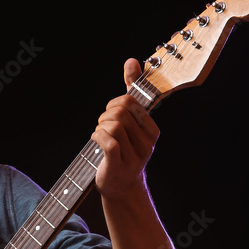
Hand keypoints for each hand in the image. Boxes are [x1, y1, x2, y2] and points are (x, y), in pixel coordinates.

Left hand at [91, 58, 159, 200]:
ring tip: (100, 134)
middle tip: (102, 125)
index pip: (131, 101)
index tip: (112, 113)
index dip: (115, 103)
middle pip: (120, 112)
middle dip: (105, 115)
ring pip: (113, 125)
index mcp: (152, 130)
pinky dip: (97, 137)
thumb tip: (132, 61)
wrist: (121, 186)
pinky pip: (107, 142)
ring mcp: (134, 156)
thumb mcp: (130, 120)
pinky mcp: (119, 165)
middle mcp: (147, 143)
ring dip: (100, 127)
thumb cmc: (124, 149)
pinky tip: (96, 140)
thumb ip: (133, 90)